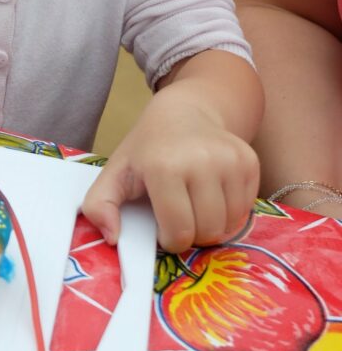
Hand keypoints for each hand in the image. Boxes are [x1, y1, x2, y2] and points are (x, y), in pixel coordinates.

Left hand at [81, 99, 259, 251]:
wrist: (184, 111)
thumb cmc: (148, 148)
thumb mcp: (115, 173)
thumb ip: (100, 206)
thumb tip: (112, 237)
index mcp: (164, 167)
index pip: (178, 233)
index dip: (169, 239)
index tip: (162, 225)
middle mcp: (202, 161)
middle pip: (207, 232)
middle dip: (191, 233)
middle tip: (180, 215)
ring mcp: (230, 160)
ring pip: (230, 225)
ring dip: (213, 225)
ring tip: (196, 205)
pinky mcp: (250, 161)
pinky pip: (247, 210)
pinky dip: (231, 212)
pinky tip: (214, 194)